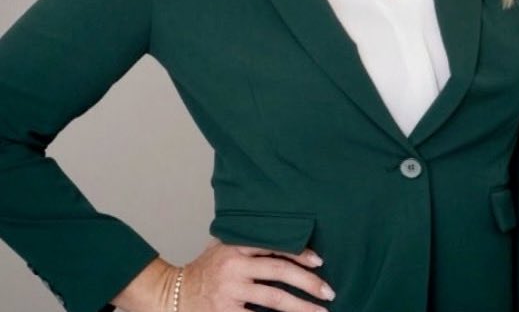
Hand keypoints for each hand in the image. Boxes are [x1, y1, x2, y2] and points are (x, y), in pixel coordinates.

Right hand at [177, 238, 335, 310]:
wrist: (173, 295)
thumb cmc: (203, 271)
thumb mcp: (221, 247)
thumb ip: (244, 240)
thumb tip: (278, 232)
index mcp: (236, 248)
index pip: (274, 246)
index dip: (299, 253)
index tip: (319, 261)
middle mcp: (234, 268)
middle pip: (279, 272)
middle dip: (308, 283)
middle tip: (329, 292)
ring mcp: (231, 292)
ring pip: (274, 300)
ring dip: (301, 308)